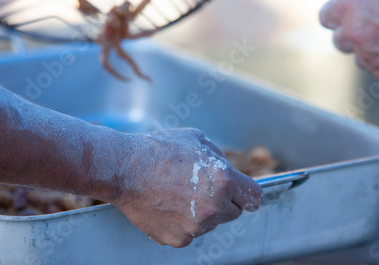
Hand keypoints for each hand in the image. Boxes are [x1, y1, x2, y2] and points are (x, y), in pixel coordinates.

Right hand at [111, 128, 262, 247]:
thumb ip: (220, 159)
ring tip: (177, 193)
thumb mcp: (198, 140)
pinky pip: (190, 233)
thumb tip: (229, 171)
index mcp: (224, 181)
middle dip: (224, 201)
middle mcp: (214, 207)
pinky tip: (167, 205)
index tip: (242, 193)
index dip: (248, 193)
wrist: (124, 168)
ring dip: (202, 212)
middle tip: (201, 188)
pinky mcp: (178, 239)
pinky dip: (183, 223)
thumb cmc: (160, 150)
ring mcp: (196, 227)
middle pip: (234, 212)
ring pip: (211, 223)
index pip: (254, 197)